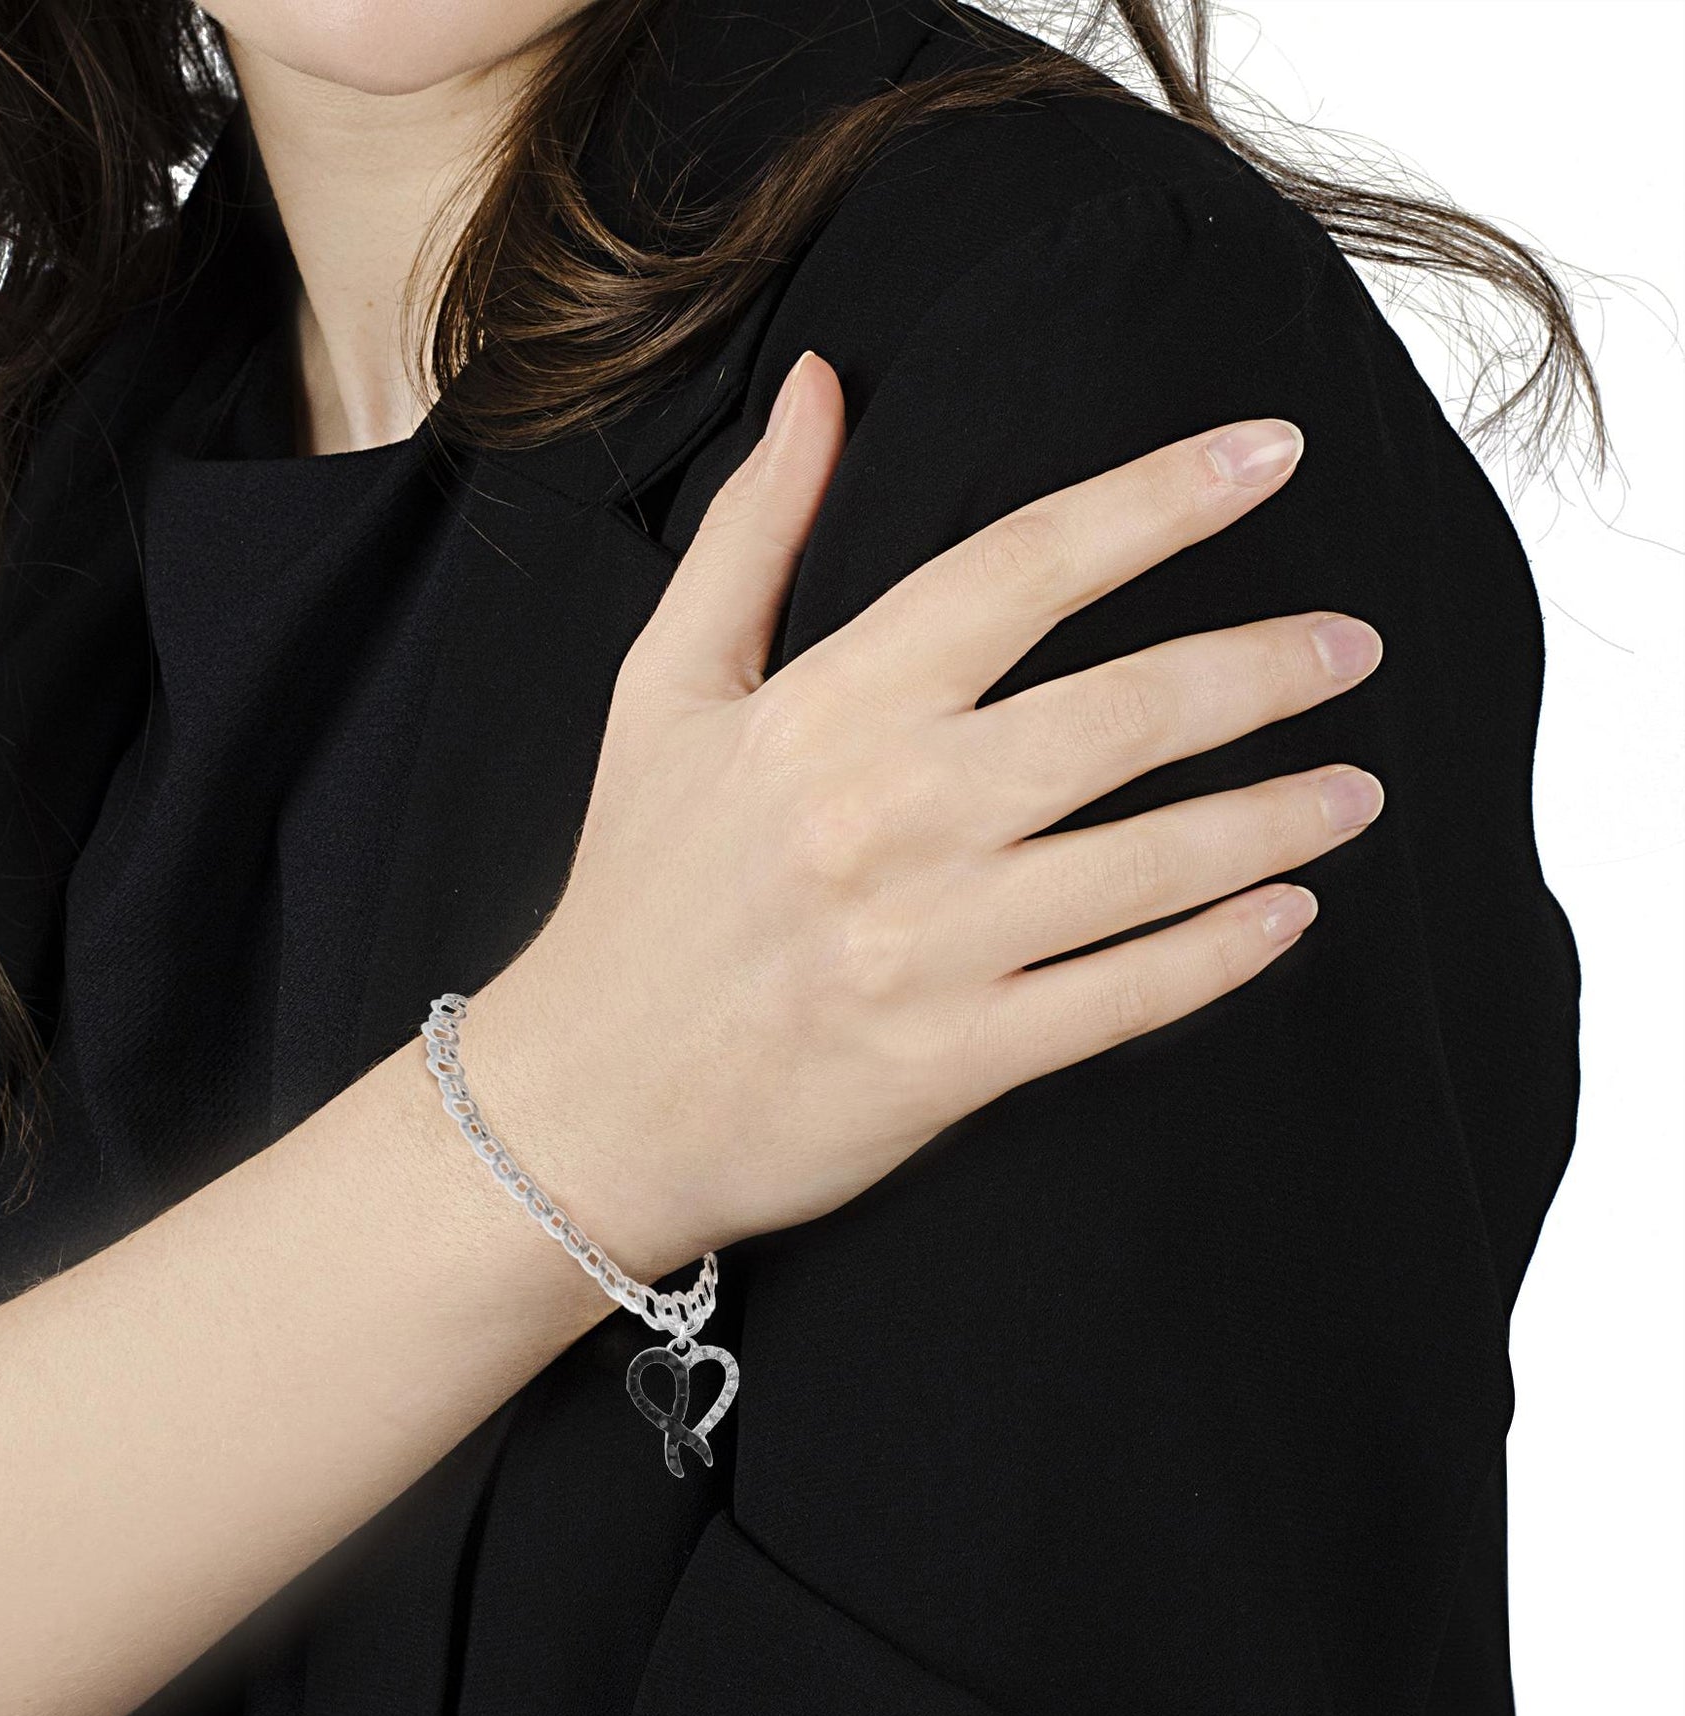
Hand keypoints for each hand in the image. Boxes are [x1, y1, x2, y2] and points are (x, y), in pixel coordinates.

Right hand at [468, 351, 1383, 1279]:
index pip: (1018, 569)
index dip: (1157, 501)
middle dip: (1265, 667)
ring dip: (1277, 817)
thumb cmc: (635, 889)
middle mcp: (884, 815)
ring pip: (1150, 861)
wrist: (586, 1102)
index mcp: (820, 709)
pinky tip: (1290, 916)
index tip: (1270, 455)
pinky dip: (1220, 953)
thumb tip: (821, 384)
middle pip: (1122, 711)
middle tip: (1354, 646)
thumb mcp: (663, 692)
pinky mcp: (950, 1060)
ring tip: (1358, 790)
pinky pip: (1122, 997)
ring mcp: (924, 945)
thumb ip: (750, 535)